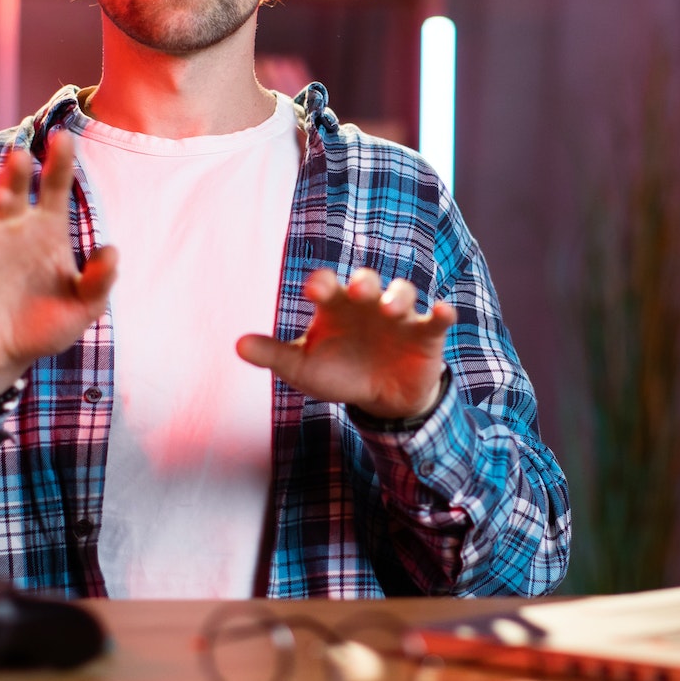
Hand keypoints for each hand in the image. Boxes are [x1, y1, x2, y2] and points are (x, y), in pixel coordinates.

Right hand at [0, 132, 117, 395]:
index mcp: (48, 230)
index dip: (60, 161)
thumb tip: (111, 250)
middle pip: (16, 188)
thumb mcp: (82, 308)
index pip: (55, 187)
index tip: (63, 137)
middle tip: (21, 155)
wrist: (3, 360)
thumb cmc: (45, 328)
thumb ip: (98, 281)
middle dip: (17, 170)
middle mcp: (15, 228)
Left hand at [236, 268, 456, 418]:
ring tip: (390, 311)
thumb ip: (274, 355)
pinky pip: (436, 318)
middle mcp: (368, 304)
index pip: (328, 285)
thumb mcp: (304, 368)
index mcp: (336, 306)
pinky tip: (443, 311)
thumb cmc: (339, 372)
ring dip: (398, 297)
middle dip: (364, 283)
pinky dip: (441, 312)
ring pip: (403, 293)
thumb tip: (237, 346)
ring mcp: (399, 316)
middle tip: (356, 290)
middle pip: (367, 282)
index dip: (323, 283)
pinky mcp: (426, 333)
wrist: (380, 398)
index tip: (314, 289)